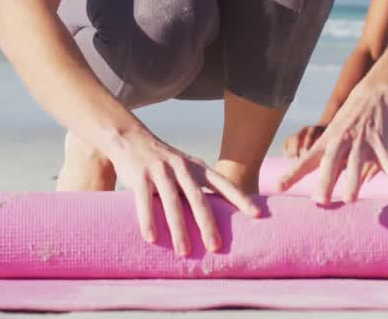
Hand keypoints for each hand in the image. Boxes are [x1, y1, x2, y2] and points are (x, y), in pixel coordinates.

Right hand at [109, 132, 260, 255]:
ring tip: (184, 251)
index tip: (258, 214)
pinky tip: (152, 238)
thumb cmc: (162, 161)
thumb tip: (215, 218)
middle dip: (208, 223)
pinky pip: (144, 200)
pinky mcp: (140, 175)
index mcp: (197, 167)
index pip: (223, 184)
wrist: (129, 136)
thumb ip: (197, 187)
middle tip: (215, 246)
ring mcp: (160, 170)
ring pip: (172, 202)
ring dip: (179, 228)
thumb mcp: (185, 167)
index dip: (241, 198)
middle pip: (197, 198)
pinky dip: (148, 220)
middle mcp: (181, 167)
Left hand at [278, 79, 387, 204]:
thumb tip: (317, 188)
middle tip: (320, 200)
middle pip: (331, 162)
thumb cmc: (346, 126)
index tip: (279, 186)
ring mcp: (361, 141)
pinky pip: (387, 159)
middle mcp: (341, 141)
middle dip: (325, 180)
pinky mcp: (379, 142)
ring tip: (350, 199)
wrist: (370, 98)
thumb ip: (325, 163)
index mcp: (327, 142)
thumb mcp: (331, 139)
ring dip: (353, 181)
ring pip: (356, 162)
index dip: (293, 173)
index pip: (307, 160)